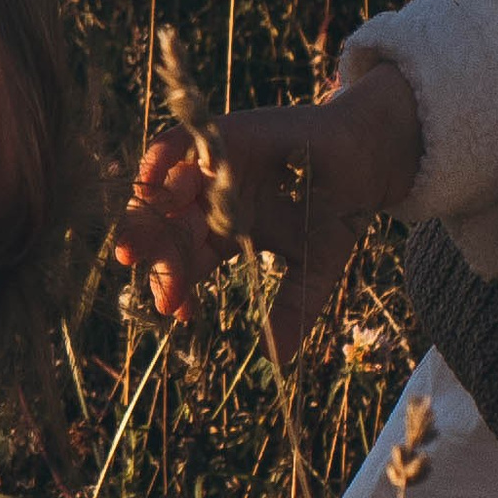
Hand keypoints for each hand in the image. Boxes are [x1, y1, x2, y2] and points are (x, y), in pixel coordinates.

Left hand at [111, 66, 420, 357]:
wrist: (364, 161)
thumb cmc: (336, 212)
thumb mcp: (313, 269)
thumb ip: (293, 309)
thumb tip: (277, 361)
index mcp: (224, 233)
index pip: (188, 263)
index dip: (177, 285)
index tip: (175, 309)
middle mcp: (210, 201)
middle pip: (170, 229)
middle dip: (154, 254)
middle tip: (138, 273)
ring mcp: (212, 168)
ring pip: (166, 191)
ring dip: (147, 215)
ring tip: (134, 245)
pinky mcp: (221, 136)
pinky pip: (179, 144)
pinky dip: (160, 159)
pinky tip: (149, 181)